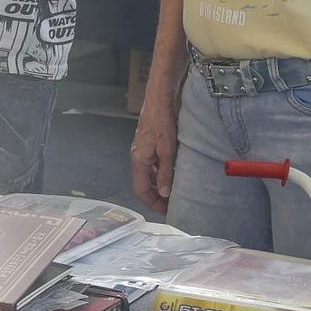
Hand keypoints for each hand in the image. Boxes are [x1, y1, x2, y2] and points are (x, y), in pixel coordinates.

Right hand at [131, 91, 178, 214]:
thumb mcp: (167, 149)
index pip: (141, 190)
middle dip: (156, 197)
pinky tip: (172, 174)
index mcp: (139, 160)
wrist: (158, 99)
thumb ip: (165, 172)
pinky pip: (151, 166)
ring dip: (158, 186)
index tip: (166, 211)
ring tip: (173, 193)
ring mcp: (142, 151)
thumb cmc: (162, 121)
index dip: (152, 203)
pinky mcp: (148, 145)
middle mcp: (138, 157)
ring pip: (148, 175)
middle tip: (171, 205)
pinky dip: (160, 174)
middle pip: (143, 184)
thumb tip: (164, 193)